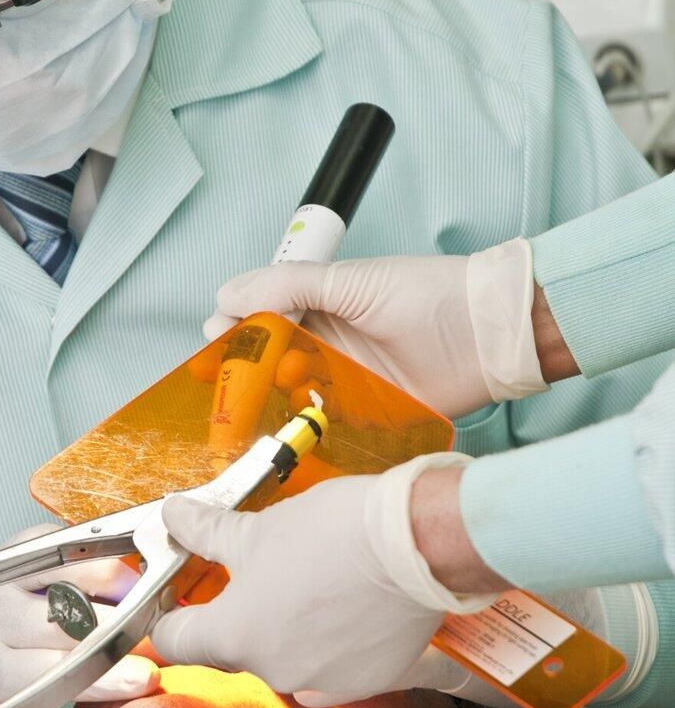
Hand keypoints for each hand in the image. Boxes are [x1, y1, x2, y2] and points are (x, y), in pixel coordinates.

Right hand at [0, 565, 159, 707]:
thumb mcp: (3, 601)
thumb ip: (58, 587)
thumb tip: (140, 582)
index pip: (47, 560)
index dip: (98, 568)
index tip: (139, 581)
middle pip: (51, 617)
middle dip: (109, 623)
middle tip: (156, 633)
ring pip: (36, 672)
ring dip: (94, 678)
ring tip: (141, 681)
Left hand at [148, 455, 491, 705]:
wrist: (418, 545)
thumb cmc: (331, 533)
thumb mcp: (257, 528)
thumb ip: (207, 531)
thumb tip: (173, 515)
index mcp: (234, 638)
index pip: (175, 640)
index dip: (170, 614)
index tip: (178, 596)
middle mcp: (272, 673)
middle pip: (235, 647)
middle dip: (240, 612)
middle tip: (259, 572)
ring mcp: (322, 683)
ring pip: (285, 656)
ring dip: (288, 627)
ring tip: (310, 581)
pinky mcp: (367, 683)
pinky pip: (332, 665)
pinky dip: (331, 640)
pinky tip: (346, 603)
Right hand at [205, 241, 548, 420]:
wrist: (489, 335)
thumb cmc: (428, 296)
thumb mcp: (350, 280)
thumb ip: (288, 285)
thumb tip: (227, 296)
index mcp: (317, 305)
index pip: (257, 316)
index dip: (233, 327)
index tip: (219, 338)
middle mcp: (324, 343)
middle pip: (264, 361)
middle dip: (242, 370)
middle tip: (233, 378)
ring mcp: (341, 381)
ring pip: (284, 395)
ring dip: (268, 398)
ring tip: (275, 392)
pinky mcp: (362, 416)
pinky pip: (319, 426)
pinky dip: (299, 427)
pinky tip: (292, 423)